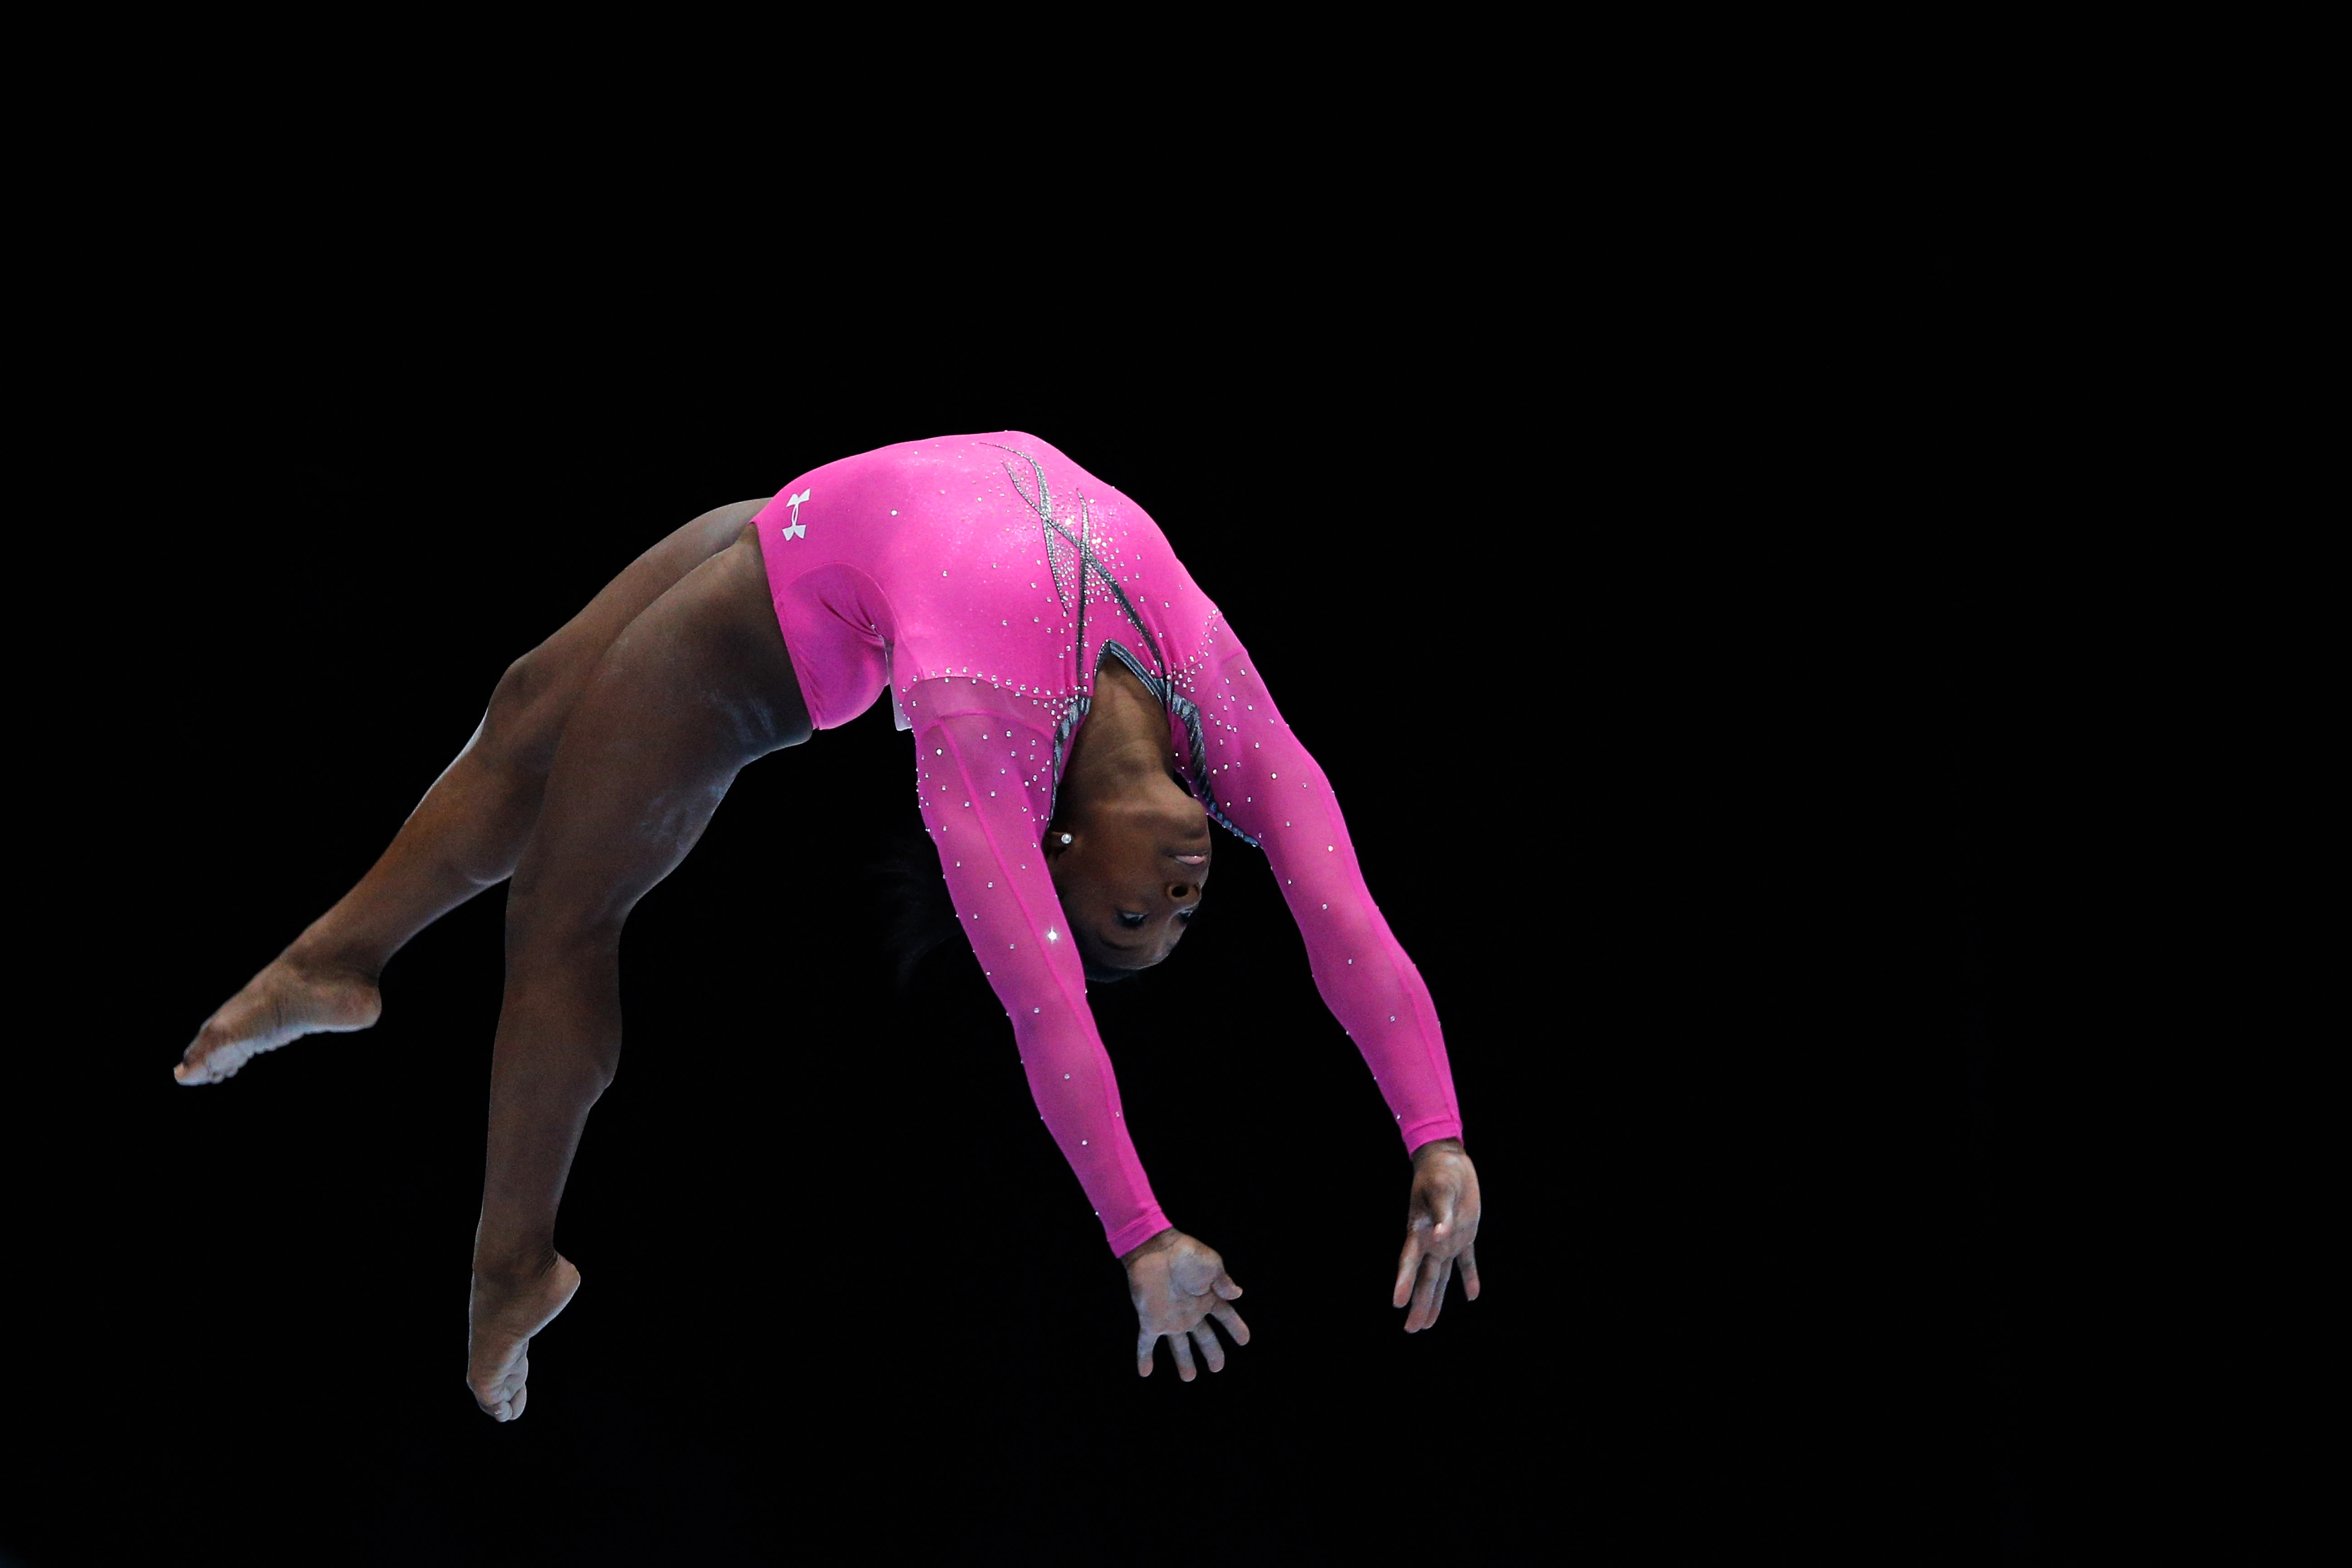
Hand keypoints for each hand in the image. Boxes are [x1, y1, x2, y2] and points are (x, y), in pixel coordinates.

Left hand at [1121, 1228, 1249, 1380]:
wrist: (1154, 1250)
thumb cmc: (1185, 1254)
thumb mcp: (1211, 1264)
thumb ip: (1224, 1282)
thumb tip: (1238, 1294)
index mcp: (1207, 1297)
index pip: (1225, 1317)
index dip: (1235, 1328)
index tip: (1244, 1341)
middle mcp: (1190, 1311)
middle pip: (1204, 1337)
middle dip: (1211, 1352)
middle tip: (1217, 1368)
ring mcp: (1170, 1318)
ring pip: (1178, 1345)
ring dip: (1183, 1361)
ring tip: (1189, 1378)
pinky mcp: (1151, 1320)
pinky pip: (1147, 1342)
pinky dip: (1145, 1357)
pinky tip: (1145, 1373)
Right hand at [1393, 1138, 1481, 1331]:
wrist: (1448, 1160)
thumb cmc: (1440, 1172)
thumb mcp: (1441, 1189)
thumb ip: (1441, 1214)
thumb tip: (1440, 1236)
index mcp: (1420, 1230)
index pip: (1409, 1262)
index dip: (1404, 1283)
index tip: (1397, 1303)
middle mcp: (1430, 1241)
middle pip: (1424, 1278)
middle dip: (1419, 1304)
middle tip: (1412, 1329)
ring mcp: (1447, 1241)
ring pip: (1440, 1277)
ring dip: (1436, 1300)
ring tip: (1428, 1324)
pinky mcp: (1464, 1236)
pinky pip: (1466, 1262)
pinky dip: (1469, 1278)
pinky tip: (1472, 1296)